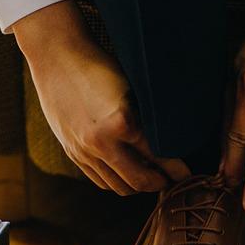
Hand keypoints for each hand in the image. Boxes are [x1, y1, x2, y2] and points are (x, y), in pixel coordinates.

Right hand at [14, 0, 189, 193]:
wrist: (57, 58)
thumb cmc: (100, 66)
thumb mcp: (132, 88)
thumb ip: (147, 117)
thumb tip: (172, 139)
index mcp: (122, 122)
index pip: (158, 156)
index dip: (176, 169)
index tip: (187, 173)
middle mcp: (102, 143)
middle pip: (139, 180)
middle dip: (160, 184)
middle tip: (173, 180)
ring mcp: (84, 151)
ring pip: (119, 186)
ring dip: (139, 186)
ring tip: (151, 178)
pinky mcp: (72, 153)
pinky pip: (100, 181)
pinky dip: (117, 182)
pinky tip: (127, 174)